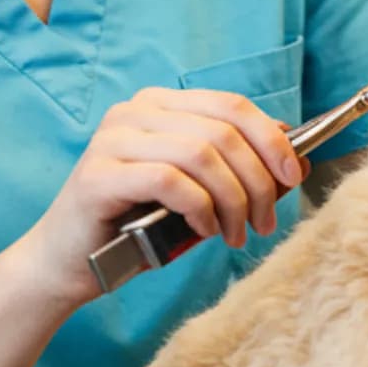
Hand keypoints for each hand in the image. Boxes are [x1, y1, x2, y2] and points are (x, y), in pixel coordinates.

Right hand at [22, 86, 306, 309]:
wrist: (70, 262)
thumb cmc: (135, 226)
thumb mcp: (196, 192)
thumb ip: (235, 170)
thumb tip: (297, 160)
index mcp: (159, 104)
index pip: (231, 105)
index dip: (271, 139)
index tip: (293, 177)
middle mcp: (133, 111)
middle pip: (223, 131)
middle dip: (257, 181)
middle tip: (265, 223)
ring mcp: (112, 139)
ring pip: (202, 154)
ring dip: (232, 200)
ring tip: (235, 235)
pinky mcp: (99, 175)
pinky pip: (170, 181)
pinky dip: (200, 208)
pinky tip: (204, 230)